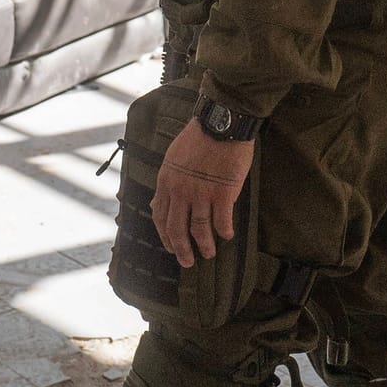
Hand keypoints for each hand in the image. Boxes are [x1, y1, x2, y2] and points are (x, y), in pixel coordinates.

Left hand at [151, 119, 254, 268]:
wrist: (221, 125)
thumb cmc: (199, 137)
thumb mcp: (173, 157)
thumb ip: (168, 180)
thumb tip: (158, 200)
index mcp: (166, 182)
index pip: (160, 216)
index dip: (164, 235)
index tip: (170, 246)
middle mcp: (181, 191)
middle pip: (177, 228)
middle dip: (181, 249)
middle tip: (187, 262)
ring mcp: (202, 193)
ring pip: (199, 229)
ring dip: (204, 245)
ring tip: (209, 253)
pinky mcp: (222, 193)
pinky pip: (222, 220)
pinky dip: (224, 231)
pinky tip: (227, 235)